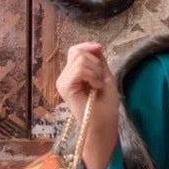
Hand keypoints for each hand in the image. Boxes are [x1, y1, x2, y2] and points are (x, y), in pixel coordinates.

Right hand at [55, 42, 119, 168]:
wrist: (104, 124)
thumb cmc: (105, 105)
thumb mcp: (105, 76)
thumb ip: (98, 60)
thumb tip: (96, 45)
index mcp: (73, 74)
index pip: (76, 50)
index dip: (88, 47)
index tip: (100, 51)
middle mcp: (65, 76)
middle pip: (78, 51)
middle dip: (96, 63)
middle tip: (100, 81)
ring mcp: (62, 81)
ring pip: (80, 59)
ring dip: (96, 71)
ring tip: (98, 86)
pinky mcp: (64, 86)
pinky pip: (80, 69)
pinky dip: (92, 76)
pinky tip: (95, 87)